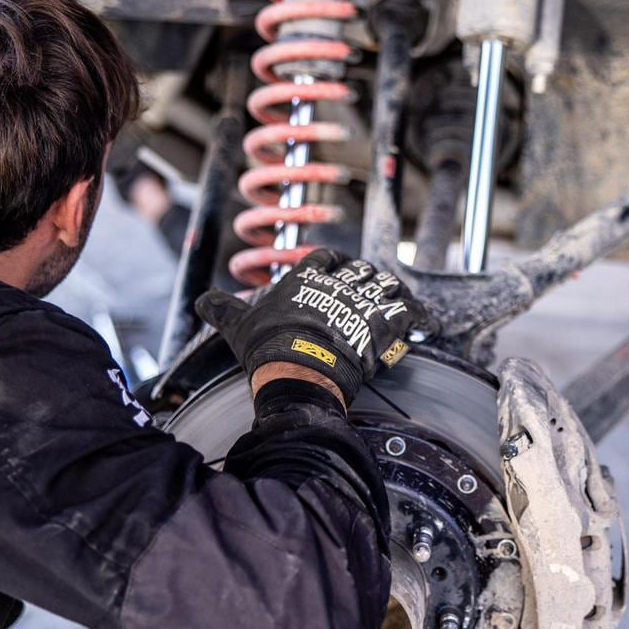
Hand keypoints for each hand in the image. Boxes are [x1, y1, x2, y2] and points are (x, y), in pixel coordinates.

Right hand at [195, 249, 425, 405]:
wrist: (297, 370)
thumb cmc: (268, 347)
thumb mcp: (238, 325)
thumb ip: (222, 309)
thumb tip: (201, 301)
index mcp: (305, 278)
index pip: (323, 258)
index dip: (332, 262)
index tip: (336, 267)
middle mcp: (338, 284)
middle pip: (361, 270)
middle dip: (367, 278)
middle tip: (369, 290)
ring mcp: (363, 301)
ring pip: (389, 285)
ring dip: (395, 293)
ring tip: (398, 302)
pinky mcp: (385, 324)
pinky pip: (412, 315)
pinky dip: (422, 320)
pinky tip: (427, 326)